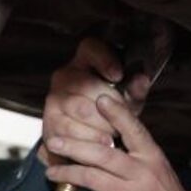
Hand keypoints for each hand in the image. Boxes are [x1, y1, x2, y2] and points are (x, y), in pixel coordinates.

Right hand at [39, 36, 154, 166]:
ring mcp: (53, 99)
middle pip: (88, 85)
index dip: (104, 59)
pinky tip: (100, 143)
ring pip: (81, 110)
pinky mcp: (48, 122)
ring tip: (114, 134)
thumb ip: (135, 91)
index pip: (91, 48)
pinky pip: (70, 130)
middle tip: (122, 120)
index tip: (118, 76)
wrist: (86, 142)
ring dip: (102, 125)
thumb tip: (142, 79)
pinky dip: (89, 139)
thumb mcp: (126, 101)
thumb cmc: (109, 114)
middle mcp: (64, 76)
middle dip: (110, 106)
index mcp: (84, 62)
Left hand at [44, 94, 190, 190]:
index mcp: (151, 157)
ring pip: (90, 177)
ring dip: (66, 172)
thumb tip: (110, 139)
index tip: (100, 100)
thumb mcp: (158, 169)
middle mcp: (140, 172)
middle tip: (54, 141)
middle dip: (74, 146)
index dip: (117, 113)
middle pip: (102, 153)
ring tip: (52, 170)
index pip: (134, 129)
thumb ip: (136, 155)